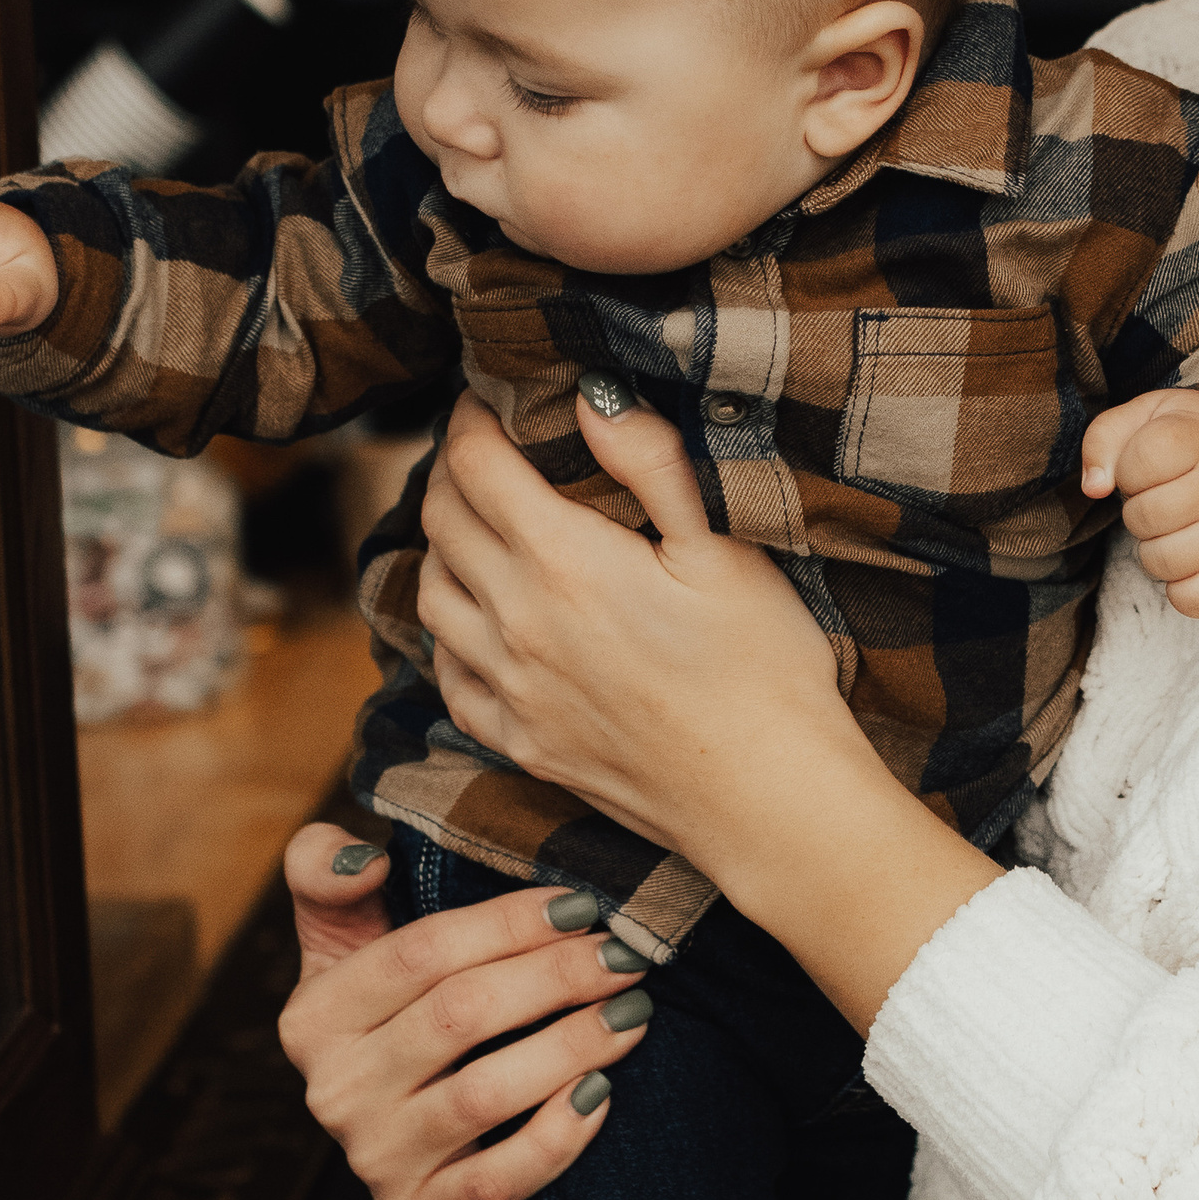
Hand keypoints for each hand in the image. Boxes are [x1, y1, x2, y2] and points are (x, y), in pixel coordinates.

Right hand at [276, 821, 652, 1199]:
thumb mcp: (345, 936)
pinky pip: (495, 1182)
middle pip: (459, 1016)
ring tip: (632, 1013)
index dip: (507, 924)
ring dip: (569, 1047)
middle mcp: (333, 1091)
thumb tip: (364, 857)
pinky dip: (555, 1139)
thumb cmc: (392, 1005)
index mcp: (313, 1015)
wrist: (397, 1121)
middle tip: (626, 956)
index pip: (419, 954)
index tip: (583, 905)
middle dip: (555, 978)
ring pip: (482, 1096)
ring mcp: (373, 1158)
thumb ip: (328, 874)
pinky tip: (602, 1094)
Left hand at [416, 390, 1000, 1030]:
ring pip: (431, 598)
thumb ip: (652, 465)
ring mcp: (512, 692)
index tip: (485, 400)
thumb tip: (593, 398)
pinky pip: (449, 678)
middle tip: (480, 452)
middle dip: (451, 474)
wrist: (767, 801)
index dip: (471, 421)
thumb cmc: (763, 670)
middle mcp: (517, 625)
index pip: (476, 469)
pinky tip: (477, 624)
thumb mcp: (726, 549)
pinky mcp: (522, 746)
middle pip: (442, 525)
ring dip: (440, 549)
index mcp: (564, 563)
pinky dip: (448, 635)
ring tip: (473, 526)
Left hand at [1080, 387, 1198, 618]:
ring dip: (1155, 550)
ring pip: (1162, 562)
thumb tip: (1094, 488)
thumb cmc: (1193, 442)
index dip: (1128, 469)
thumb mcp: (1148, 417)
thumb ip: (1105, 439)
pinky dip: (1181, 591)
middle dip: (1139, 511)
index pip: (1137, 463)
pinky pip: (1196, 601)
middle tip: (1164, 499)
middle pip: (1145, 517)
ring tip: (1177, 529)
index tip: (1150, 464)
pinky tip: (1190, 563)